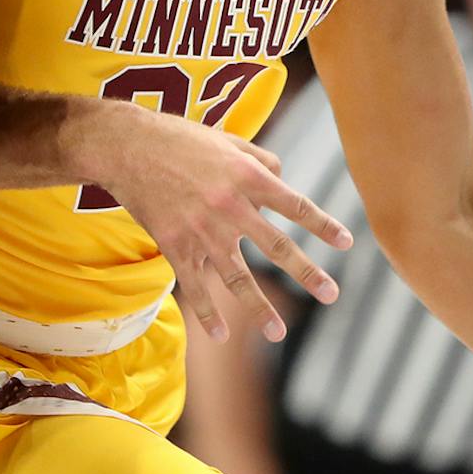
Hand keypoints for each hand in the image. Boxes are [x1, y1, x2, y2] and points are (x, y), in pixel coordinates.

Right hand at [98, 106, 353, 342]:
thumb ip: (259, 158)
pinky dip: (206, 313)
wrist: (126, 147)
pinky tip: (220, 335)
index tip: (347, 243)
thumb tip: (283, 177)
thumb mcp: (226, 139)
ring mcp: (202, 230)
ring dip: (259, 308)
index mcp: (247, 176)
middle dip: (307, 273)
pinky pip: (195, 285)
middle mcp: (230, 206)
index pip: (295, 205)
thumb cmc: (178, 138)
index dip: (322, 225)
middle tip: (331, 294)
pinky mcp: (175, 245)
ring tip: (278, 333)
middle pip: (277, 247)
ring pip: (237, 277)